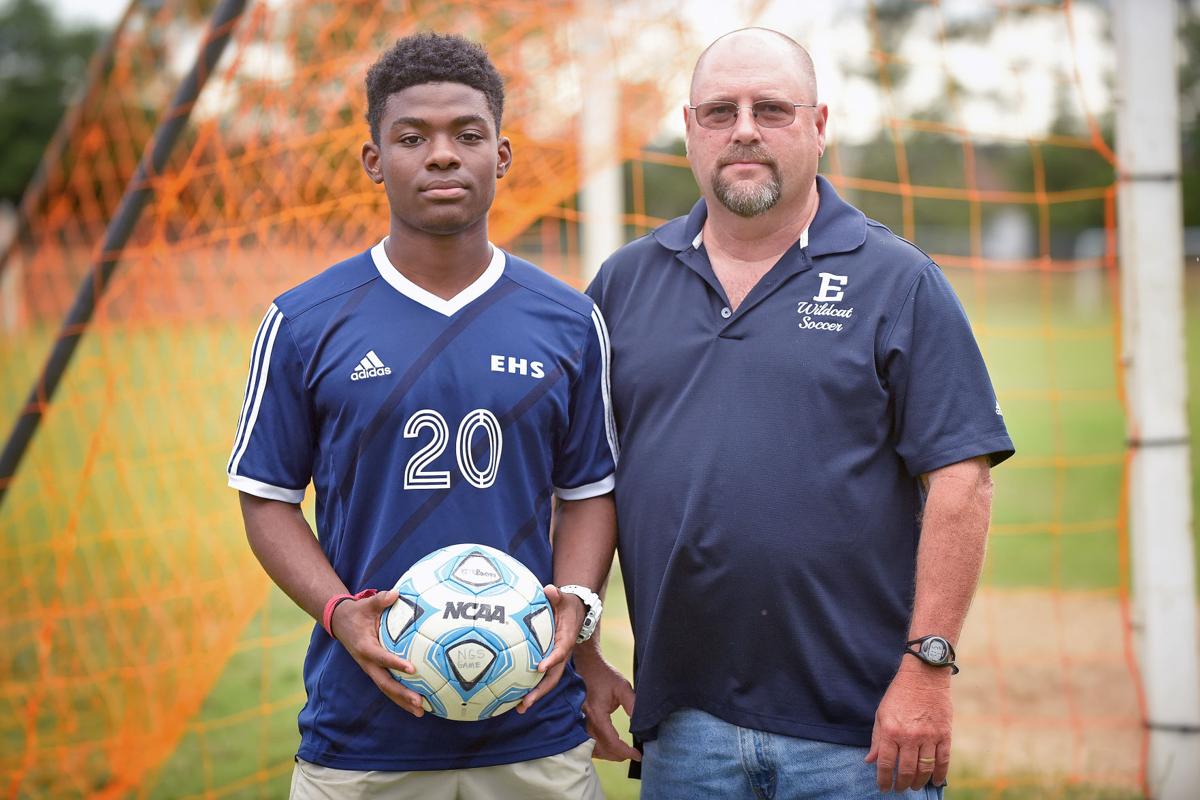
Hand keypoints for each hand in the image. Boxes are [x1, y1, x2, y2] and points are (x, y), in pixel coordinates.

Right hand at [330, 589, 425, 716]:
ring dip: (402, 701)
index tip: (412, 668)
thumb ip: (380, 599)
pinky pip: (388, 686)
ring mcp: (370, 669)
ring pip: (387, 689)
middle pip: (385, 683)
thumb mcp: (367, 604)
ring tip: (421, 711)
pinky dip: (400, 697)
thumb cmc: (357, 612)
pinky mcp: (375, 671)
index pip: (381, 657)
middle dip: (402, 694)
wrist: (340, 623)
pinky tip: (416, 704)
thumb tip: (396, 593)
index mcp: (365, 647)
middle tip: (420, 702)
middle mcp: (367, 663)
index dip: (395, 663)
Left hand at [516, 584, 584, 712]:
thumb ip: (556, 595)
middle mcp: (562, 653)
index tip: (539, 667)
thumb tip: (549, 590)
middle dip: (540, 691)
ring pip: (547, 681)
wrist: (576, 613)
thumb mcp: (563, 598)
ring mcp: (556, 660)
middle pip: (553, 676)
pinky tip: (514, 696)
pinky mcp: (549, 661)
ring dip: (534, 695)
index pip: (560, 651)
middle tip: (525, 702)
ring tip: (518, 708)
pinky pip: (541, 676)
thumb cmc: (566, 605)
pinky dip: (530, 687)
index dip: (552, 660)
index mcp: (566, 639)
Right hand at [575, 646, 639, 760]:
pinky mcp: (577, 721)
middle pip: (601, 749)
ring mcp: (579, 722)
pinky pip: (585, 742)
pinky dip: (597, 748)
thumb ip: (633, 706)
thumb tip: (641, 725)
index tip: (638, 754)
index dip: (626, 751)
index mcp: (596, 713)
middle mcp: (585, 721)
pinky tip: (608, 747)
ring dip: (607, 754)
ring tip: (623, 753)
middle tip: (632, 755)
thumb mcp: (623, 687)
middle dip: (618, 755)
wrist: (585, 663)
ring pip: (591, 748)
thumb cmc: (604, 674)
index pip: (612, 741)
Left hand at [865, 661, 952, 791]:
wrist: (924, 676)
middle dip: (901, 784)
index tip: (883, 788)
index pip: (886, 764)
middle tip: (899, 789)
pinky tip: (935, 782)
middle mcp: (910, 736)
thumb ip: (876, 739)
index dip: (884, 780)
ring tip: (914, 787)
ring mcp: (929, 736)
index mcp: (891, 731)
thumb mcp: (881, 714)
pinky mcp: (944, 734)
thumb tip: (870, 761)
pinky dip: (940, 774)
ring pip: (925, 769)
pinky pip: (943, 761)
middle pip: (906, 770)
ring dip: (918, 782)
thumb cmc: (899, 694)